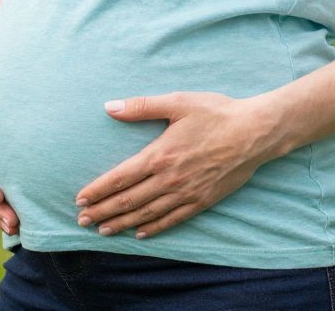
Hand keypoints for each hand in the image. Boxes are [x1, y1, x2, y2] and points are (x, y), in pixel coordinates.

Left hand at [74, 91, 272, 239]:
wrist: (255, 133)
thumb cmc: (216, 113)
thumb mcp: (178, 102)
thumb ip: (142, 106)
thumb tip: (109, 107)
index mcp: (159, 155)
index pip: (120, 177)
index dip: (98, 190)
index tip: (80, 199)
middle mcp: (169, 179)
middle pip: (128, 200)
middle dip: (102, 211)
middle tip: (82, 221)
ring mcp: (186, 193)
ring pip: (146, 213)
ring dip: (122, 223)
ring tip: (103, 230)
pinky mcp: (202, 201)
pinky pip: (172, 219)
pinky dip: (154, 228)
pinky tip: (140, 233)